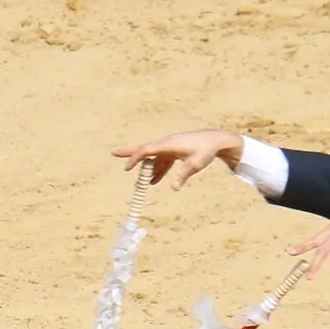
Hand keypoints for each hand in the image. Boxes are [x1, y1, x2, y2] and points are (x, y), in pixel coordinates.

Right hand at [111, 129, 242, 188]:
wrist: (216, 141)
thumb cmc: (206, 151)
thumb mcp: (195, 164)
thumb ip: (183, 175)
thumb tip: (173, 188)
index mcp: (168, 144)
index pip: (147, 150)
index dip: (135, 158)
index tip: (127, 168)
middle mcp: (166, 144)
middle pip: (145, 150)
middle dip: (130, 154)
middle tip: (113, 153)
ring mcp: (170, 147)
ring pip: (154, 158)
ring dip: (146, 169)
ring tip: (139, 182)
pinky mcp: (175, 151)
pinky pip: (162, 161)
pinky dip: (157, 170)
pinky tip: (154, 180)